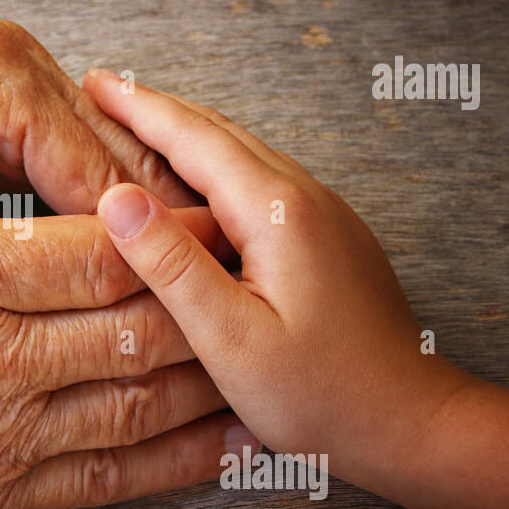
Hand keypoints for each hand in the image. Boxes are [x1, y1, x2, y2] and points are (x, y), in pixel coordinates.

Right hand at [0, 0, 240, 508]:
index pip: (95, 246)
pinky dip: (175, 463)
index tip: (214, 205)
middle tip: (259, 271)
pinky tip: (220, 450)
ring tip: (266, 349)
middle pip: (137, 325)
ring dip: (210, 377)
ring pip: (136, 405)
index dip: (170, 225)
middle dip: (206, 294)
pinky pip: (102, 482)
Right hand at [87, 69, 470, 483]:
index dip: (137, 108)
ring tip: (137, 128)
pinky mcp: (328, 238)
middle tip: (104, 92)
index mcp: (277, 212)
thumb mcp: (232, 340)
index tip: (93, 84)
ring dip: (187, 134)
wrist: (415, 423)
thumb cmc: (324, 394)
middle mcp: (305, 198)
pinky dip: (216, 168)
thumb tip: (114, 201)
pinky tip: (195, 187)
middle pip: (219, 132)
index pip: (192, 138)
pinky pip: (261, 181)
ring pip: (243, 154)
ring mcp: (323, 214)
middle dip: (156, 109)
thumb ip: (172, 266)